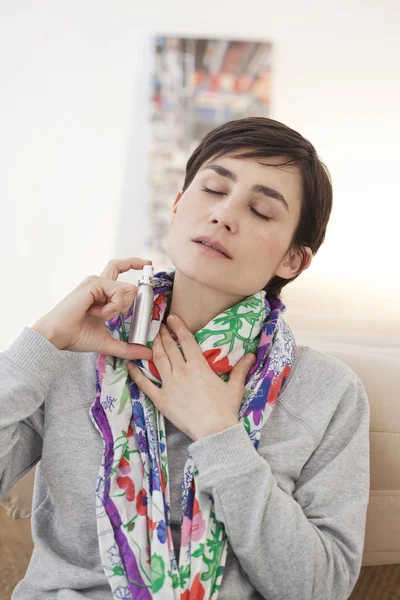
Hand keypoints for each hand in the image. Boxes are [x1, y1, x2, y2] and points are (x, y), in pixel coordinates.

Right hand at [32, 257, 152, 361]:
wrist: (58, 336)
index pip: (119, 268)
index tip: (148, 262)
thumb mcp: (108, 342)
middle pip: (126, 275)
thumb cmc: (77, 336)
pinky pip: (118, 292)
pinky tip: (98, 313)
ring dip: (119, 308)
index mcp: (101, 292)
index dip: (134, 262)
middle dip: (128, 299)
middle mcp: (99, 283)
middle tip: (112, 314)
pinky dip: (113, 307)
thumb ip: (128, 348)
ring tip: (100, 316)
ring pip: (127, 288)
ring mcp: (96, 282)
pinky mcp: (94, 284)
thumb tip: (148, 353)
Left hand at [127, 314, 255, 440]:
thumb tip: (252, 355)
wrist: (214, 431)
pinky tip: (129, 364)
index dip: (178, 326)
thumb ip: (241, 369)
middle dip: (163, 334)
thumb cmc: (225, 409)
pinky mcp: (161, 399)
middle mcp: (181, 371)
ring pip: (157, 360)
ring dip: (152, 347)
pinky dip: (136, 373)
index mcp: (198, 366)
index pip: (186, 340)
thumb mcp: (235, 387)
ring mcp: (169, 384)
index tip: (171, 318)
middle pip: (169, 347)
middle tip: (158, 326)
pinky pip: (145, 384)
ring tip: (149, 339)